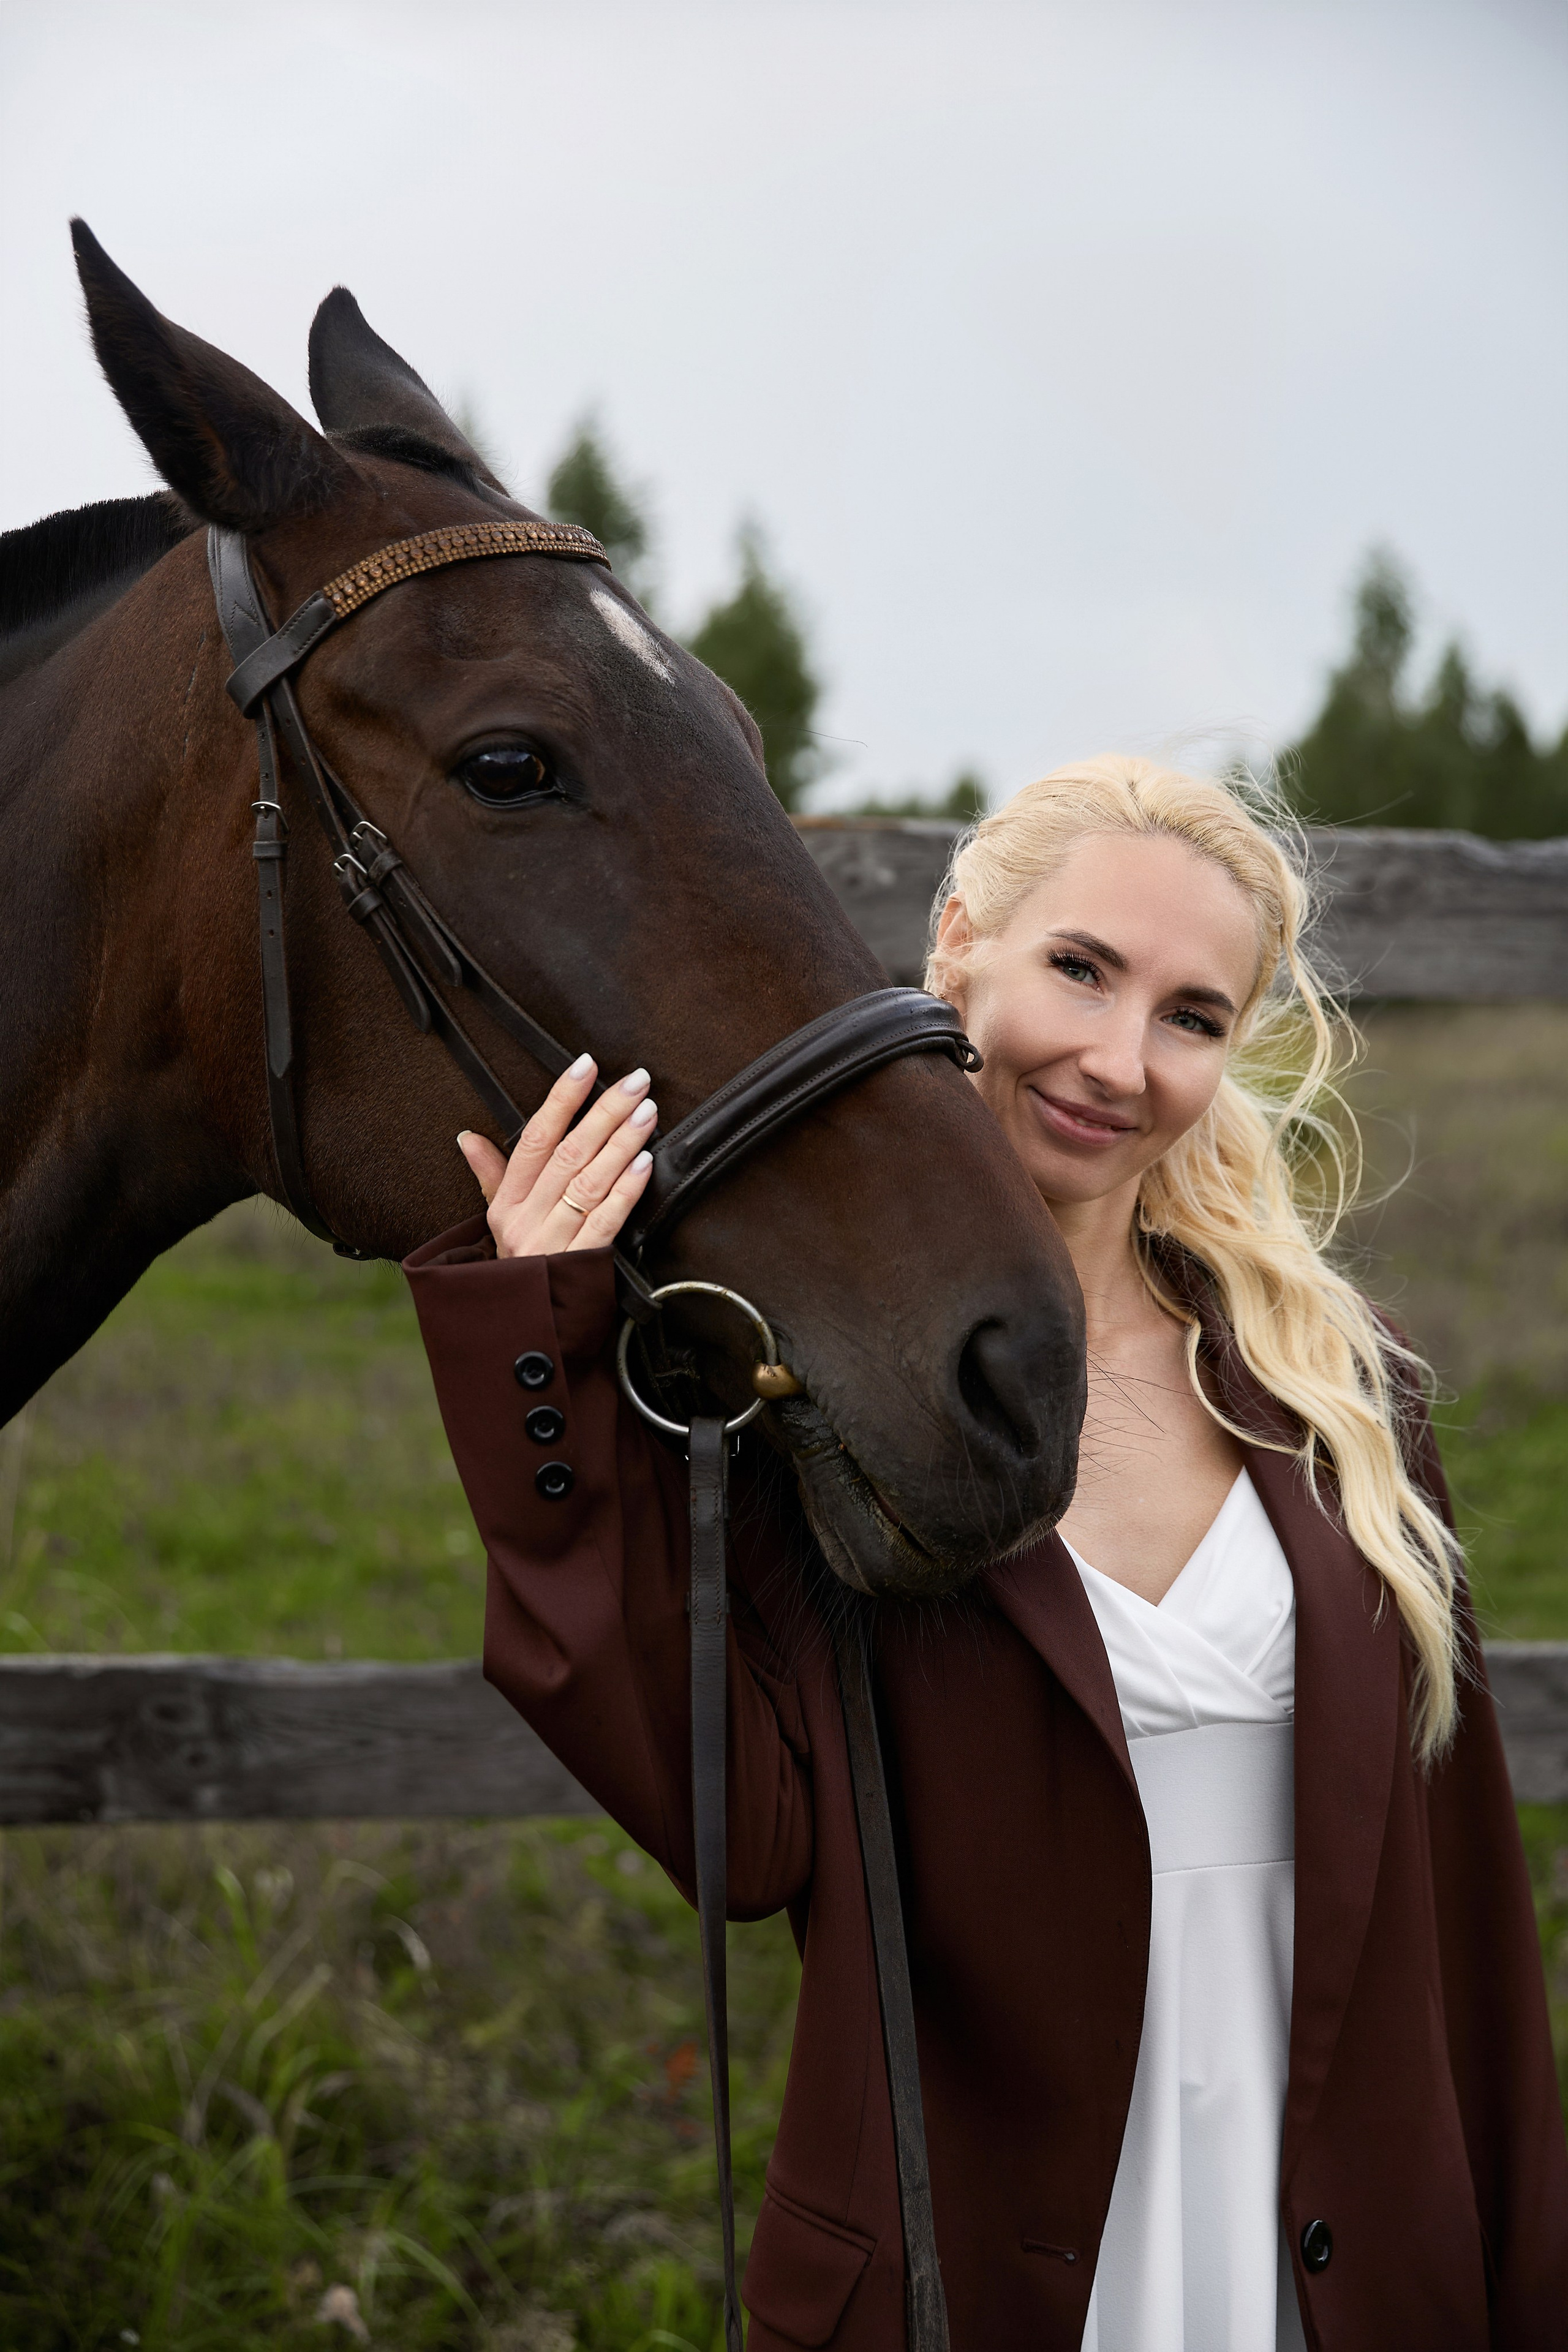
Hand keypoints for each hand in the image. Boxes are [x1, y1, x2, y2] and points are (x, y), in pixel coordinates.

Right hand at [457, 1053, 655, 1259]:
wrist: (528, 1331)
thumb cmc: (520, 1271)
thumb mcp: (497, 1222)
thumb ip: (491, 1176)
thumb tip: (467, 1137)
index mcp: (507, 1203)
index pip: (534, 1139)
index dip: (561, 1099)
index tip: (585, 1066)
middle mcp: (526, 1220)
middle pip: (568, 1154)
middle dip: (604, 1113)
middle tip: (635, 1083)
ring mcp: (552, 1243)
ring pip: (589, 1182)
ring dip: (622, 1144)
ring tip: (646, 1114)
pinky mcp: (580, 1266)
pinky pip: (606, 1220)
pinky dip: (627, 1190)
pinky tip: (645, 1164)